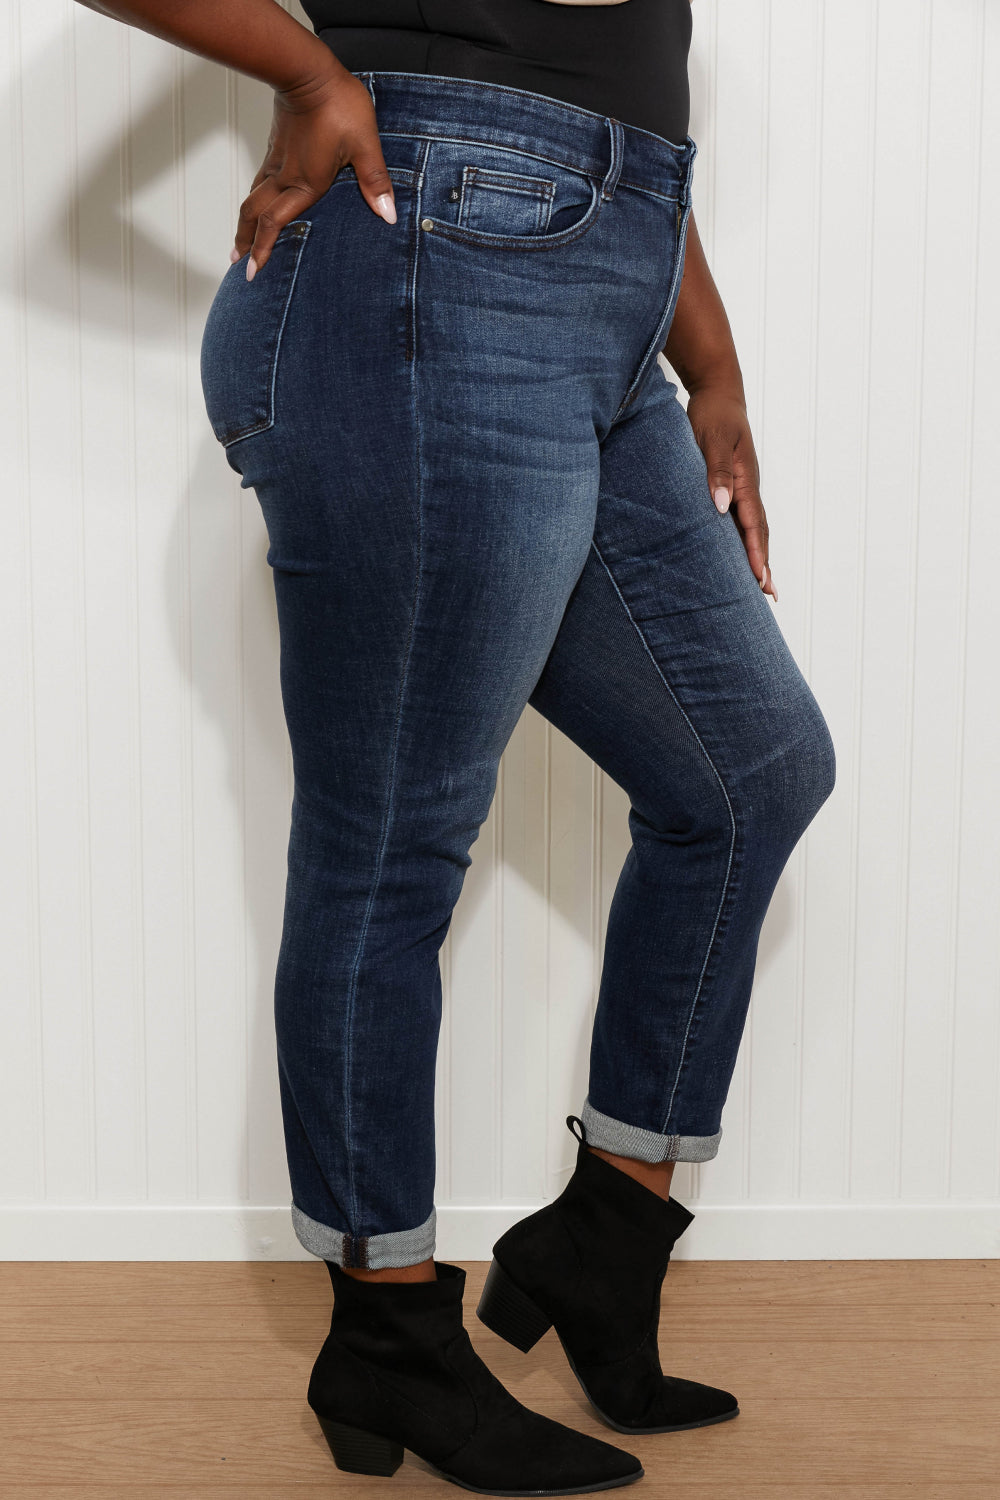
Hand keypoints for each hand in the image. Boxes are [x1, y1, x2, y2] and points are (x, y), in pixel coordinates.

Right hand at [233, 63, 395, 280]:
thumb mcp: (365, 145)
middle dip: (245, 240)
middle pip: (256, 214)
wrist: (308, 70)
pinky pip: (260, 179)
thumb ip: (375, 181)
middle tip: (238, 262)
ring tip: (239, 240)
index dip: (262, 249)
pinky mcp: (276, 147)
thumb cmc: (338, 104)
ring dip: (245, 221)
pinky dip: (255, 198)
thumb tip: (389, 215)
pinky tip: (257, 201)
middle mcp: (286, 176)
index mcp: (306, 183)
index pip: (275, 223)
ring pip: (254, 197)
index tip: (253, 271)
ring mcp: (277, 161)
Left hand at [686, 387, 775, 601]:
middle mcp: (747, 488)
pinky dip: (743, 540)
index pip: (753, 523)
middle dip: (764, 562)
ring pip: (752, 528)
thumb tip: (722, 506)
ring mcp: (741, 488)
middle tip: (769, 593)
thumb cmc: (713, 414)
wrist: (718, 394)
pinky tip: (738, 556)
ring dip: (757, 555)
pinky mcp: (731, 486)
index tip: (759, 577)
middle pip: (760, 532)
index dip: (756, 552)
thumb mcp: (711, 438)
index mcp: (745, 479)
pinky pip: (739, 520)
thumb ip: (716, 471)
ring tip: (761, 584)